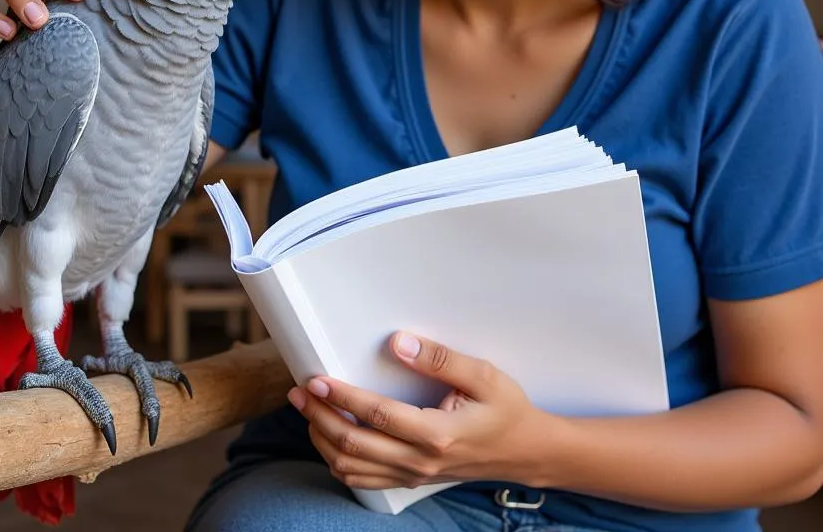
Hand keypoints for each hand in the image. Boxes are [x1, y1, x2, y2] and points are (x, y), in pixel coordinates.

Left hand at [287, 332, 551, 491]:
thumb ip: (440, 359)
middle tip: (297, 392)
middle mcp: (420, 460)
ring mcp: (414, 475)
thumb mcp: (483, 375)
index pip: (376, 416)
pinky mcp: (411, 479)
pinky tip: (328, 437)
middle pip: (354, 446)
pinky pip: (364, 480)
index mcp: (437, 433)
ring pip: (352, 468)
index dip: (341, 397)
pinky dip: (339, 461)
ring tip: (306, 410)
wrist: (526, 451)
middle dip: (319, 416)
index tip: (315, 379)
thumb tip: (397, 343)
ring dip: (322, 439)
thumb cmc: (506, 409)